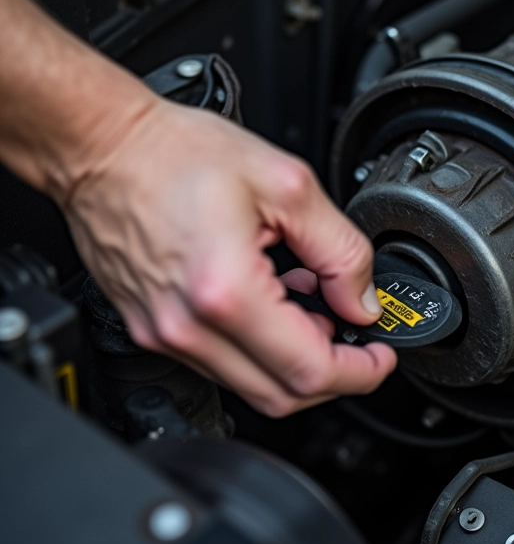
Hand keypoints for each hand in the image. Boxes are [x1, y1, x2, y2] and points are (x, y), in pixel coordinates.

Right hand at [61, 98, 396, 415]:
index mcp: (226, 292)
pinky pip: (221, 363)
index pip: (310, 370)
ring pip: (252, 384)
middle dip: (333, 373)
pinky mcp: (154, 330)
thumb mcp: (287, 187)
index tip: (380, 355)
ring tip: (309, 302)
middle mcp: (188, 327)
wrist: (103, 148)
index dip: (360, 371)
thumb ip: (340, 250)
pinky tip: (272, 302)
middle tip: (353, 332)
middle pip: (282, 394)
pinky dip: (260, 347)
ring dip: (295, 357)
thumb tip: (361, 300)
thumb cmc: (176, 155)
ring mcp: (166, 334)